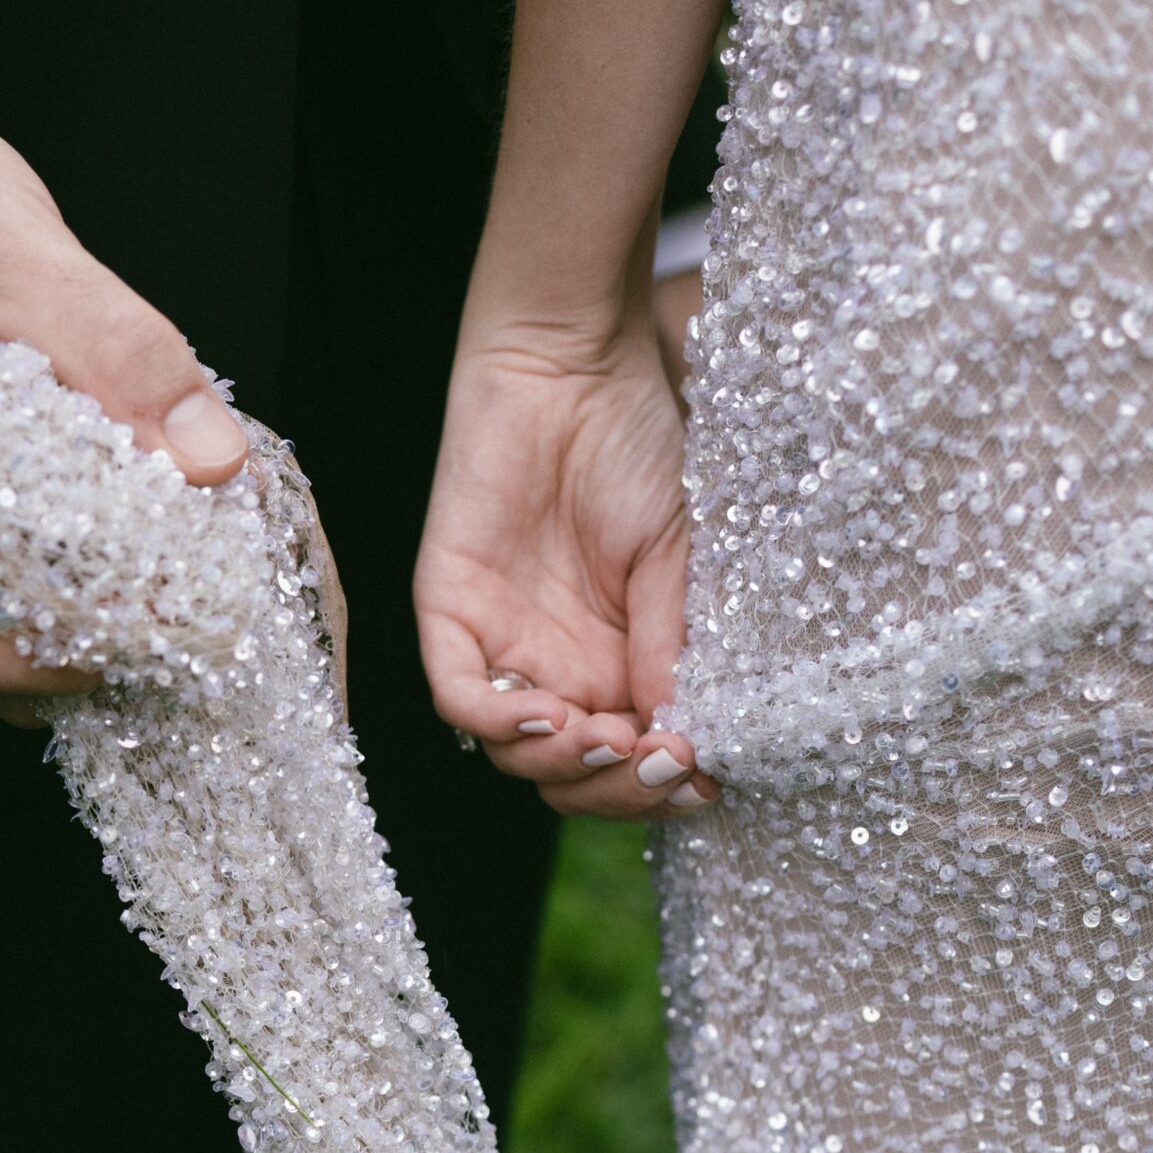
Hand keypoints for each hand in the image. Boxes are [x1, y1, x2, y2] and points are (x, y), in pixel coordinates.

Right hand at [0, 85, 248, 728]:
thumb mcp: (16, 246)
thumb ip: (119, 348)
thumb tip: (212, 461)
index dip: (30, 672)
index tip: (120, 642)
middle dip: (65, 654)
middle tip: (164, 619)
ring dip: (69, 616)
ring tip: (157, 583)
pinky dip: (63, 561)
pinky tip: (127, 527)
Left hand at [415, 321, 717, 818]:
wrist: (576, 362)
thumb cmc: (637, 445)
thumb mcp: (678, 557)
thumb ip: (673, 648)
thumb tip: (685, 741)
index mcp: (614, 668)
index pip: (623, 767)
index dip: (656, 789)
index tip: (702, 780)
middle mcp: (556, 670)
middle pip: (568, 780)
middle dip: (615, 790)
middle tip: (660, 764)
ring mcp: (501, 647)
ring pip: (516, 756)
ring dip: (567, 765)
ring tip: (613, 738)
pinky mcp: (450, 614)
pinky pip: (460, 699)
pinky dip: (501, 723)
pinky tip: (553, 716)